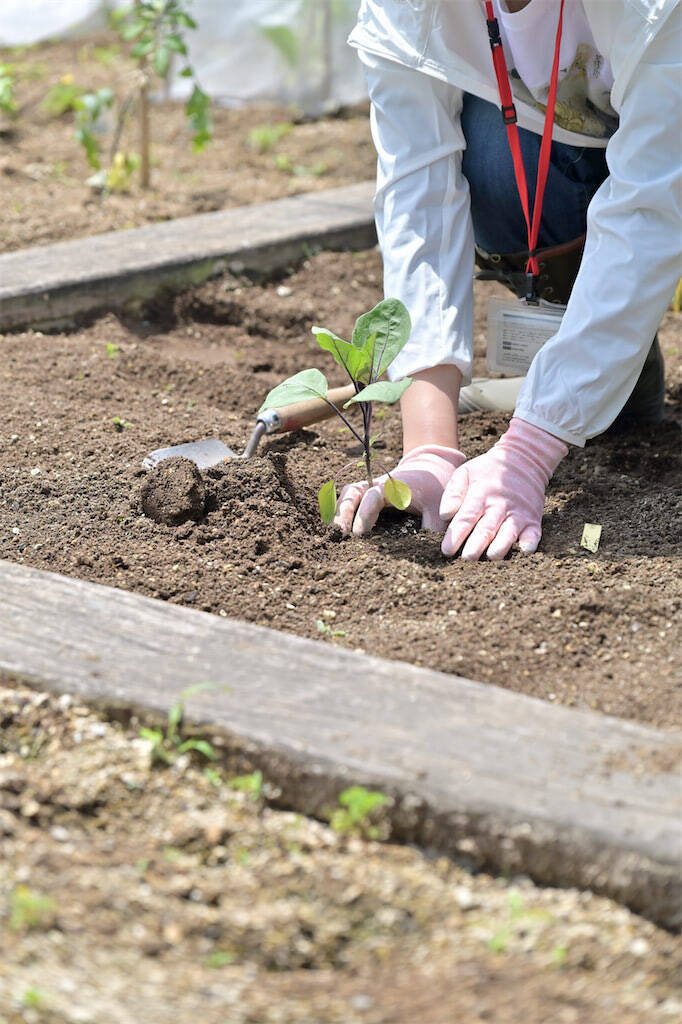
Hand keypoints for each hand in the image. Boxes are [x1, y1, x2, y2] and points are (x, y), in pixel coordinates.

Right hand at [334, 444, 466, 535]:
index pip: (373, 496)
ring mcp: (369, 488)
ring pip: (347, 494)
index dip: (365, 513)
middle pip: (353, 492)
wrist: (429, 470)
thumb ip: (434, 528)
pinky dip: (339, 511)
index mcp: (395, 486)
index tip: (360, 533)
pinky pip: (347, 499)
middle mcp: (377, 484)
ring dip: (338, 512)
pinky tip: (336, 531)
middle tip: (339, 535)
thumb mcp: (438, 509)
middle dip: (344, 512)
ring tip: (333, 534)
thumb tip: (434, 552)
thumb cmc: (434, 490)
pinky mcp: (364, 495)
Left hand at [439, 418, 567, 560]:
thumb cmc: (487, 471)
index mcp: (480, 495)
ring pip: (509, 534)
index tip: (446, 550)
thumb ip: (453, 493)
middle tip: (466, 559)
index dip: (456, 535)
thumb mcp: (465, 472)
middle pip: (487, 529)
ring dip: (500, 547)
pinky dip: (530, 543)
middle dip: (476, 546)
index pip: (466, 518)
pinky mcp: (533, 520)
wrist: (524, 460)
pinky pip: (534, 534)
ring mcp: (518, 513)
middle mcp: (499, 506)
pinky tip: (524, 551)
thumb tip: (445, 515)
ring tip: (490, 557)